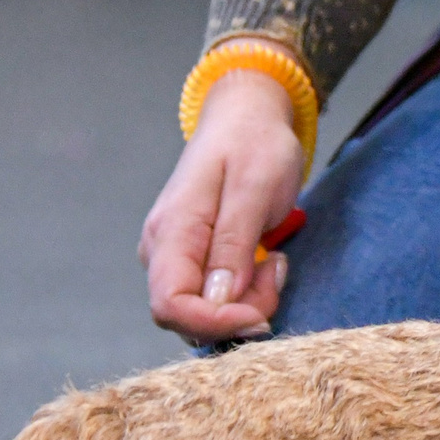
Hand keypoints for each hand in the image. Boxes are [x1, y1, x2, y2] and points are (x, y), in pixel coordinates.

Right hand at [138, 71, 303, 342]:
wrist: (248, 116)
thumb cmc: (254, 143)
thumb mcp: (255, 188)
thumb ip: (233, 245)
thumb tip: (217, 302)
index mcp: (170, 231)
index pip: (170, 306)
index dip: (214, 324)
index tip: (261, 314)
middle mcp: (162, 250)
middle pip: (188, 316)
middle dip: (238, 311)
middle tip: (277, 270)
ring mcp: (175, 256)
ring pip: (204, 311)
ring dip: (247, 300)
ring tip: (275, 259)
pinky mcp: (193, 258)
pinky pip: (214, 297)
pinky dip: (246, 291)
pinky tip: (266, 261)